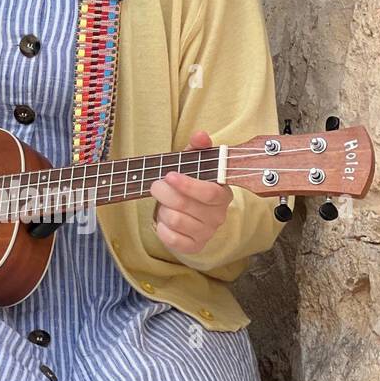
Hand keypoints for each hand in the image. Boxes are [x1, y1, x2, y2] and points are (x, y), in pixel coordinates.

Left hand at [148, 129, 232, 254]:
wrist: (189, 212)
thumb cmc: (191, 184)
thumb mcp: (194, 163)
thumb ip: (198, 148)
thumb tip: (201, 135)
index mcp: (222, 194)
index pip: (209, 193)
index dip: (188, 185)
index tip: (169, 175)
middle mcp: (218, 215)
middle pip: (185, 205)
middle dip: (164, 193)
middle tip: (157, 185)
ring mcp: (207, 232)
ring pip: (175, 220)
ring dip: (163, 209)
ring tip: (165, 203)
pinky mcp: (193, 246)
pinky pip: (170, 238)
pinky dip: (161, 227)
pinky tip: (164, 220)